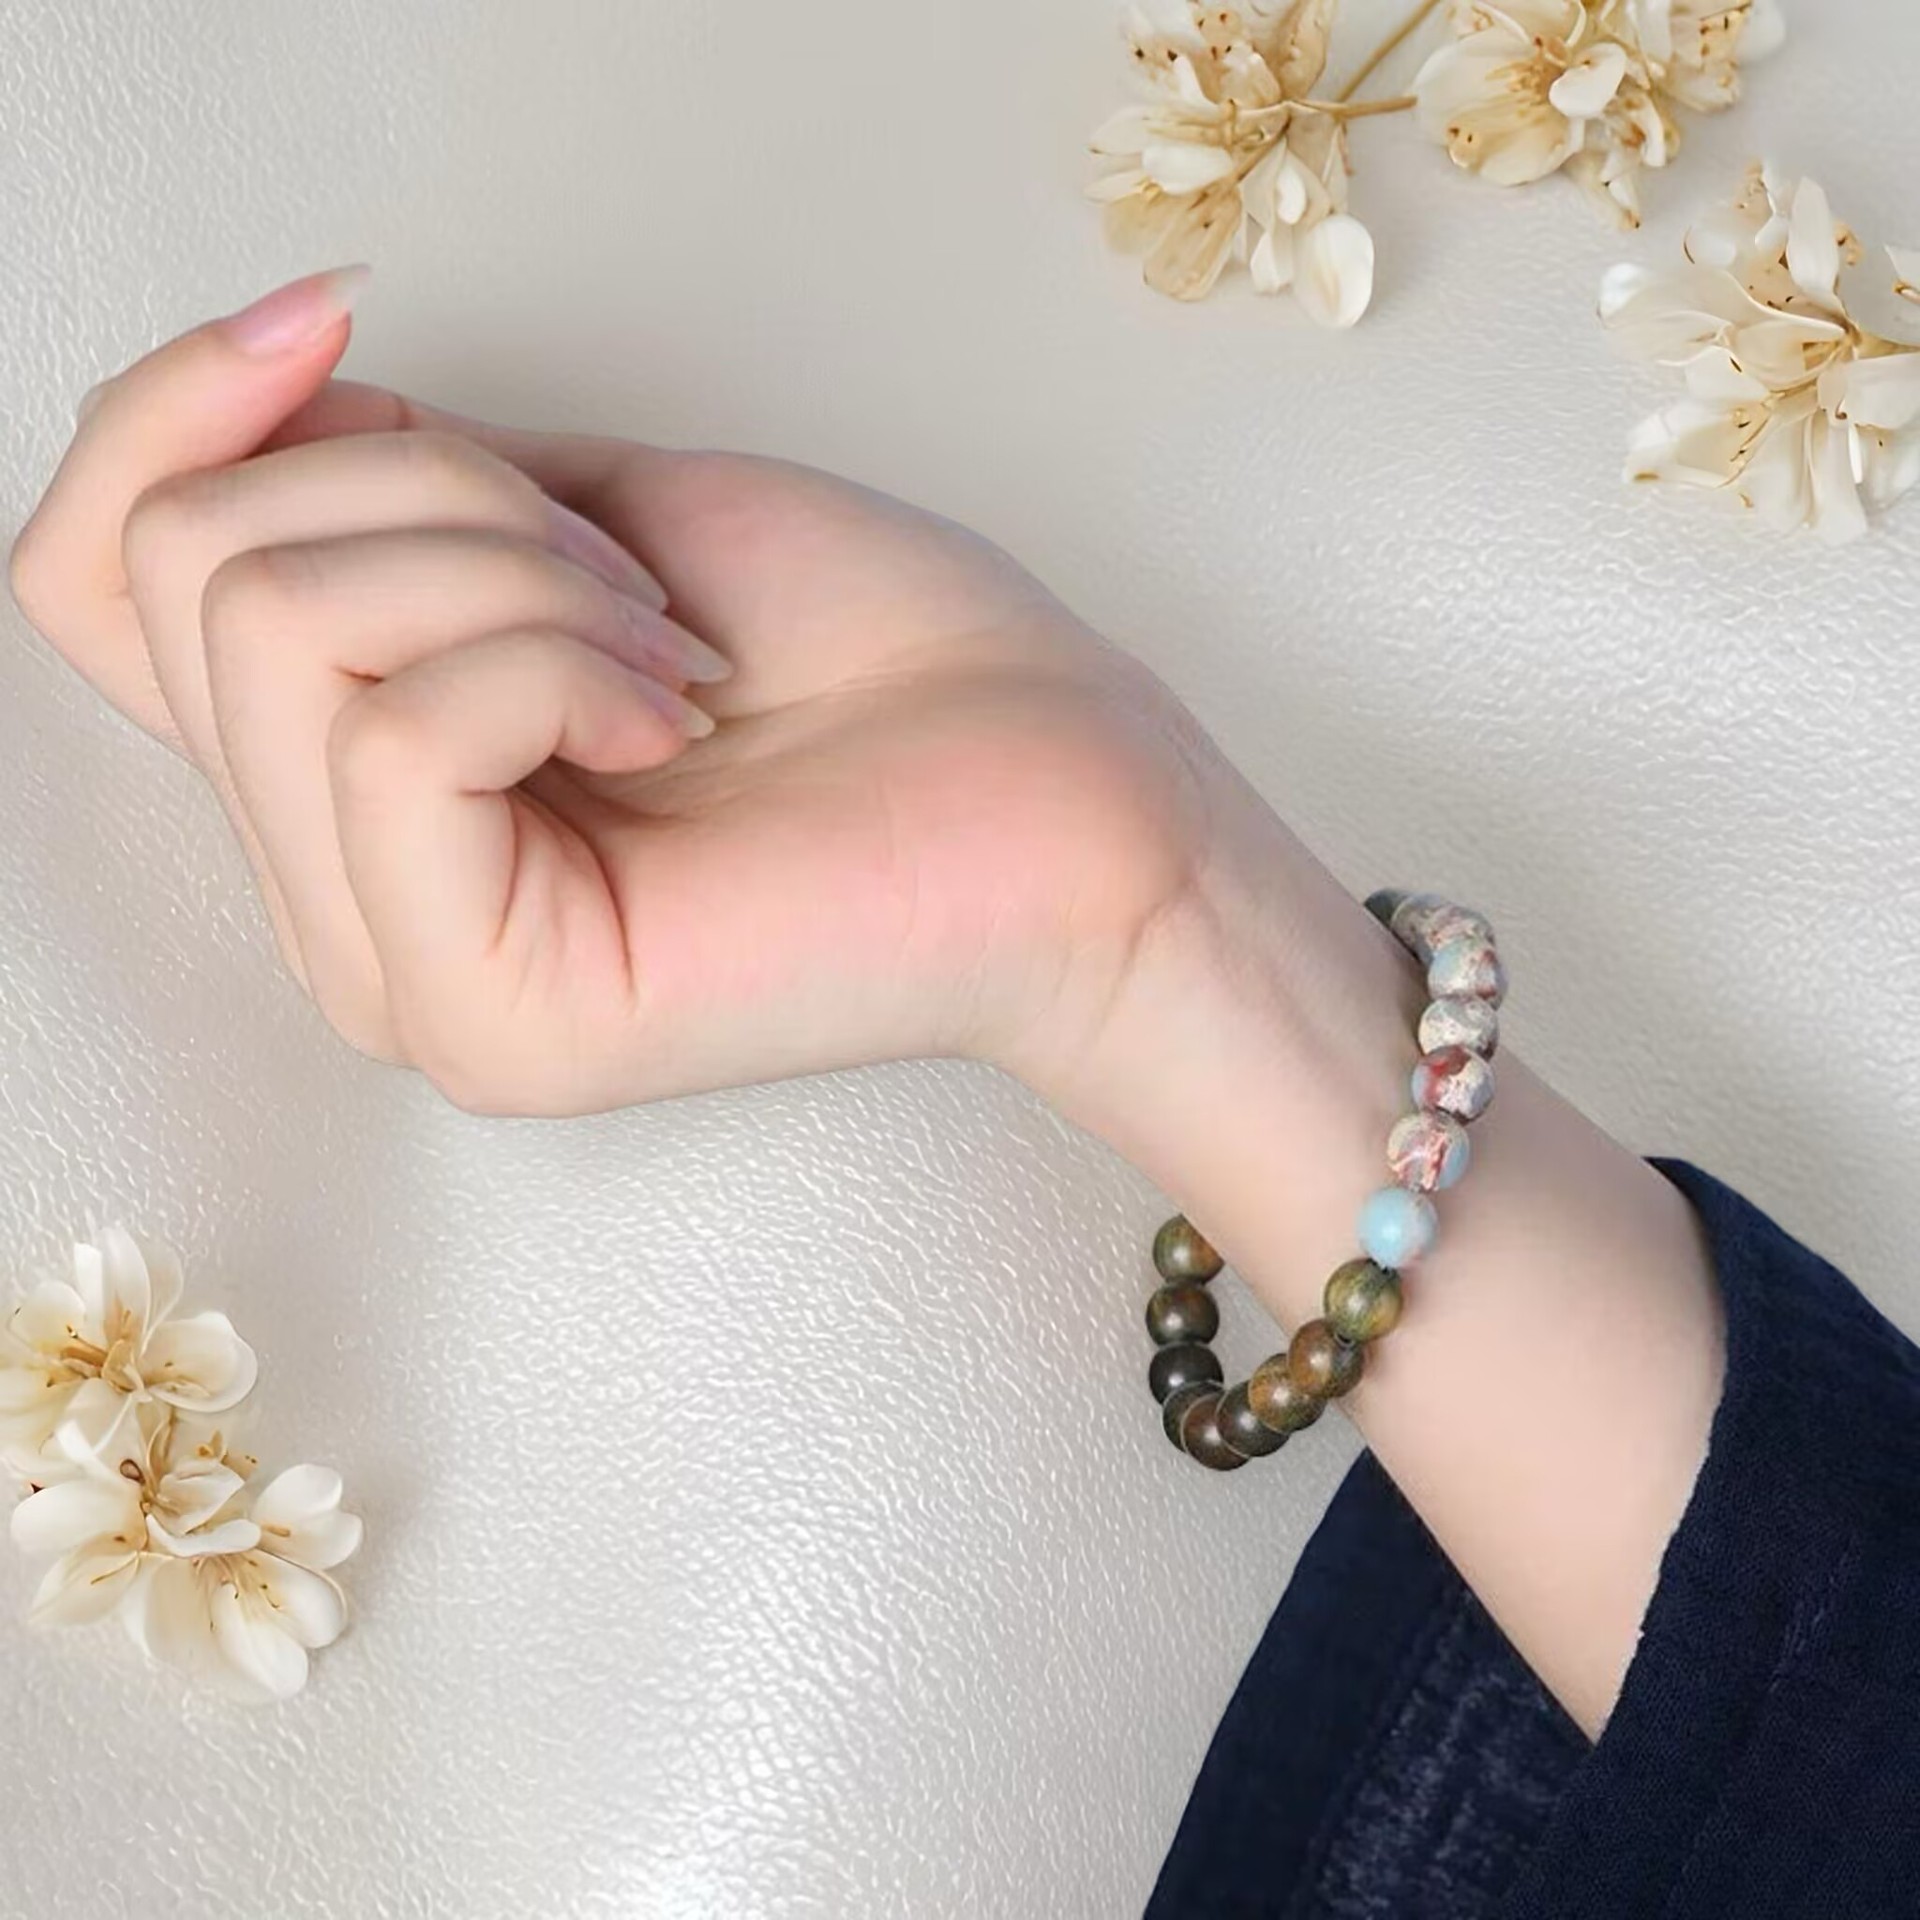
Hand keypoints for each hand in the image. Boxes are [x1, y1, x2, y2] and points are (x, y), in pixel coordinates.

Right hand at [10, 267, 1227, 1114]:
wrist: (1060, 785)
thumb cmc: (871, 652)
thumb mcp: (584, 505)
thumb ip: (385, 486)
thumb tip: (256, 414)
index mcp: (347, 779)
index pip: (91, 580)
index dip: (167, 404)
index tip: (337, 317)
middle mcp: (339, 895)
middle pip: (191, 570)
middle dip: (434, 485)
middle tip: (627, 583)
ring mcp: (400, 970)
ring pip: (279, 629)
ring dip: (514, 563)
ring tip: (671, 658)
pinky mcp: (484, 1011)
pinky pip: (401, 729)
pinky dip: (561, 656)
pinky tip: (681, 720)